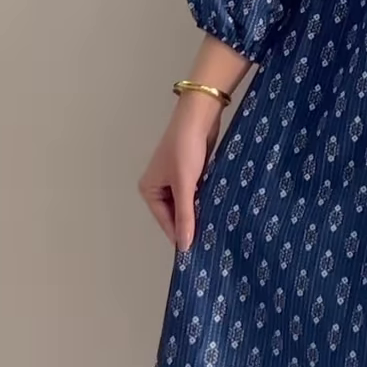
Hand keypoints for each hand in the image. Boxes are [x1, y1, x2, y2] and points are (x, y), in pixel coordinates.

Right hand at [137, 93, 220, 252]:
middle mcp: (158, 185)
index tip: (198, 250)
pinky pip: (195, 192)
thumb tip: (184, 247)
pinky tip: (216, 207)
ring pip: (187, 203)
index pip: (165, 221)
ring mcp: (174, 178)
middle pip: (175, 213)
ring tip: (215, 226)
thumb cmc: (186, 148)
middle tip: (210, 239)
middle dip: (191, 222)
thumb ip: (185, 216)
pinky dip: (204, 199)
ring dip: (199, 210)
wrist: (200, 115)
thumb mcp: (185, 184)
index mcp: (149, 189)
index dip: (181, 234)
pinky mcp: (190, 171)